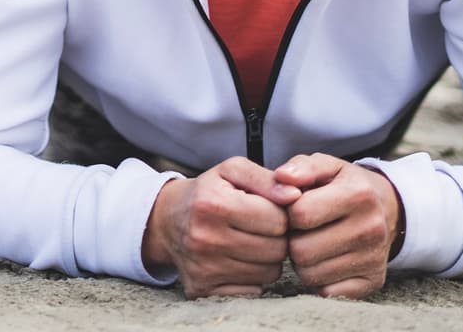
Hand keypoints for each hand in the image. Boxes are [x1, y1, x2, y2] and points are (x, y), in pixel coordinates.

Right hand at [142, 157, 297, 297]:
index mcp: (213, 204)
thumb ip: (267, 179)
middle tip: (259, 228)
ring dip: (266, 259)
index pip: (278, 220)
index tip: (267, 209)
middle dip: (276, 238)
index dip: (279, 214)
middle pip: (277, 250)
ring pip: (269, 273)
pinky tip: (238, 260)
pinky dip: (252, 277)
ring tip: (249, 242)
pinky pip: (253, 291)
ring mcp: (203, 268)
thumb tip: (296, 196)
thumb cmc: (208, 192)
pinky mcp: (202, 289)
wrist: (166, 220)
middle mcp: (205, 238)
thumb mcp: (232, 171)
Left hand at [274, 153, 399, 297]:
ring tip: (313, 243)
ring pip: (310, 275)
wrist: (388, 208)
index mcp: (358, 194)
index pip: (300, 214)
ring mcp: (374, 259)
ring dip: (303, 262)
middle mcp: (371, 228)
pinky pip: (326, 293)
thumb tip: (281, 177)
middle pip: (301, 250)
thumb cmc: (345, 185)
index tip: (294, 208)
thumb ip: (301, 167)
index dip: (287, 212)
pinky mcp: (374, 281)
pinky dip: (319, 280)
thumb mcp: (326, 166)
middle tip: (301, 230)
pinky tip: (325, 260)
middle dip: (292, 240)